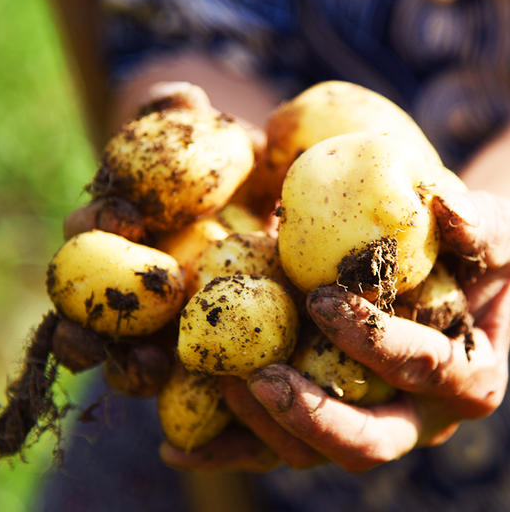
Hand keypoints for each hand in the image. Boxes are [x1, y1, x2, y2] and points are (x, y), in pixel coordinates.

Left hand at [160, 190, 509, 471]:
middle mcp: (418, 414)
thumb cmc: (464, 253)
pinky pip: (277, 445)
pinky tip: (182, 441)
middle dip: (314, 415)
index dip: (375, 343)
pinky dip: (231, 447)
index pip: (423, 369)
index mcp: (462, 375)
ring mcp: (369, 421)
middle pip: (369, 441)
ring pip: (317, 453)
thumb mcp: (490, 232)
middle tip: (259, 377)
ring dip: (266, 428)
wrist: (443, 279)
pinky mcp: (326, 419)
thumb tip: (445, 207)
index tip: (322, 300)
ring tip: (223, 383)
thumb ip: (478, 225)